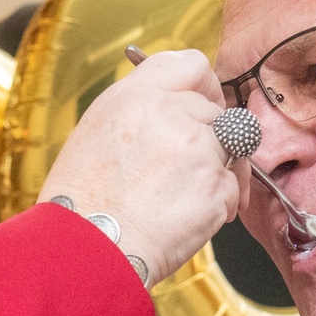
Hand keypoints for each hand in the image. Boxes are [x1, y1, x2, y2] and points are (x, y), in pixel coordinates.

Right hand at [42, 50, 236, 284]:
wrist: (87, 250)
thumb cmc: (82, 201)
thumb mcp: (97, 131)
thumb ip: (141, 109)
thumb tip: (177, 105)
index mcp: (137, 95)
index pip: (193, 65)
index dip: (206, 87)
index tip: (205, 105)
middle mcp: (171, 114)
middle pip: (217, 114)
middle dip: (210, 141)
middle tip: (184, 171)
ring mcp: (198, 150)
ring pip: (231, 151)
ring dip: (216, 173)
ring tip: (180, 199)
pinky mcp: (216, 187)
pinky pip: (233, 189)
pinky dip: (217, 206)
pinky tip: (183, 219)